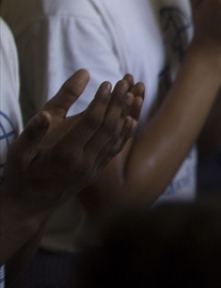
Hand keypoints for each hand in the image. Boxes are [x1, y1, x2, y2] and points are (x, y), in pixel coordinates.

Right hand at [0, 71, 141, 221]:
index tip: (108, 82)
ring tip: (134, 93)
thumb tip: (43, 114)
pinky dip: (125, 134)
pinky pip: (115, 150)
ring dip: (126, 114)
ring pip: (115, 138)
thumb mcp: (19, 153)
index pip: (91, 122)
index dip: (101, 101)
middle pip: (108, 127)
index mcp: (64, 154)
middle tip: (125, 81)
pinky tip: (131, 119)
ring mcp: (92, 169)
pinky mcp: (96, 172)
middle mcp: (83, 162)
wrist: (27, 206)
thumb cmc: (20, 175)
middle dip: (118, 102)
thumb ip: (33, 132)